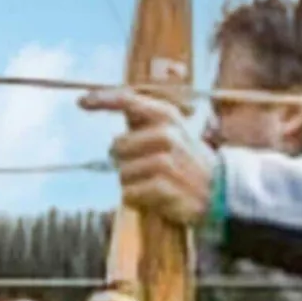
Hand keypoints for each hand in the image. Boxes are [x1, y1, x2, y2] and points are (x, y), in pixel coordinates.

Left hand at [78, 88, 215, 225]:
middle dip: (125, 161)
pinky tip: (153, 199)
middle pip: (116, 147)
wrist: (220, 193)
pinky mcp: (163, 187)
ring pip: (122, 174)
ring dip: (132, 184)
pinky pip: (129, 194)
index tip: (81, 102)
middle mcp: (166, 134)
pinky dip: (136, 200)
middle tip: (148, 169)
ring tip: (155, 185)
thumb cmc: (188, 162)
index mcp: (167, 116)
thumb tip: (106, 103)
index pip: (129, 100)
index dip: (103, 100)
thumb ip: (144, 121)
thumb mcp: (173, 132)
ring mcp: (165, 160)